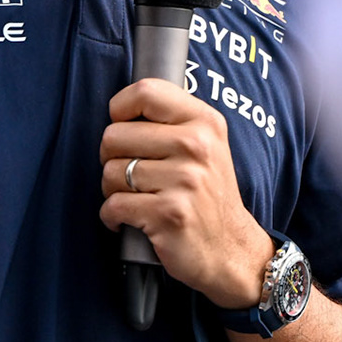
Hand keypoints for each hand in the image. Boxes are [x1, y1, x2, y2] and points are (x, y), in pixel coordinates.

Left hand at [98, 79, 275, 309]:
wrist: (231, 249)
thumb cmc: (208, 194)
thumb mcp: (207, 144)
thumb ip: (172, 120)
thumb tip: (121, 108)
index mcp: (204, 121)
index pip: (145, 91)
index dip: (120, 109)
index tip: (124, 126)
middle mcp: (196, 146)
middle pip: (115, 135)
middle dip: (111, 158)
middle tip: (130, 173)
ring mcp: (184, 181)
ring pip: (110, 172)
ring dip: (112, 190)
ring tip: (134, 198)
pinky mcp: (168, 214)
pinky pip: (113, 206)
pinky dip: (112, 216)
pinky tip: (128, 220)